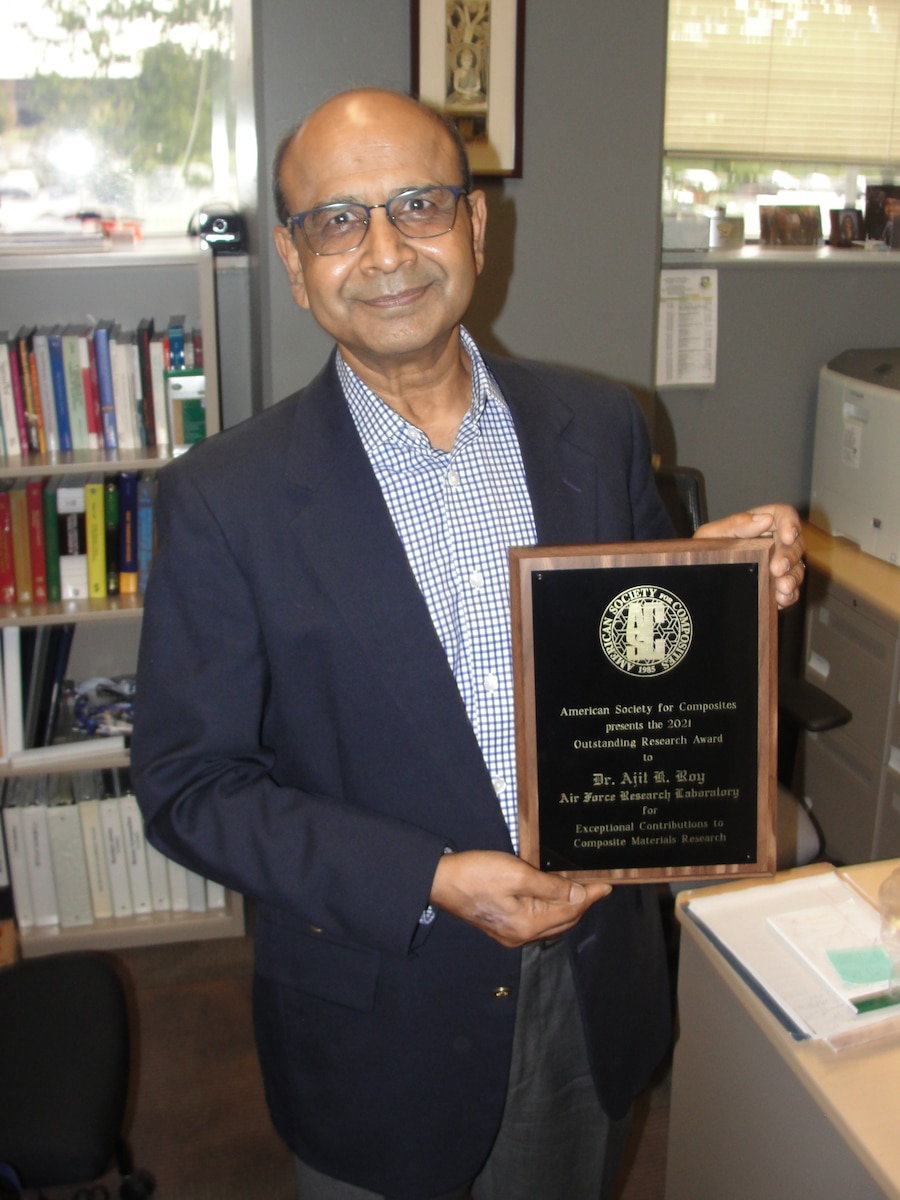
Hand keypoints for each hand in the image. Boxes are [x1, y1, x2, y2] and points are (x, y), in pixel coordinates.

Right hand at [429, 849, 610, 946]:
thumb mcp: (517, 875)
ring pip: (550, 923)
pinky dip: (549, 909)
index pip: (570, 911)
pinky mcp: (501, 927)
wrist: (440, 881)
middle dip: (582, 903)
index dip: (590, 896)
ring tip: (579, 887)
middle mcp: (521, 936)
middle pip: (563, 921)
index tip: (607, 884)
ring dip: (566, 907)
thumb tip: (580, 896)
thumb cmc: (476, 875)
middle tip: (596, 884)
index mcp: (528, 925)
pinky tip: (552, 894)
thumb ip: (551, 887)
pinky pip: (535, 921)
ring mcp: (510, 934)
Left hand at [694, 503, 804, 609]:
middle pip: (795, 544)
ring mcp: (776, 566)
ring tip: (782, 588)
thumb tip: (765, 519)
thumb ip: (736, 524)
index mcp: (758, 524)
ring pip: (797, 568)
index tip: (787, 537)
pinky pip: (790, 591)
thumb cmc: (702, 552)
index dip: (790, 523)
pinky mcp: (775, 587)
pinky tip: (781, 599)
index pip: (783, 515)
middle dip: (789, 556)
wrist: (697, 581)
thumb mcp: (711, 535)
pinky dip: (789, 595)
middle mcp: (772, 543)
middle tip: (777, 569)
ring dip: (792, 578)